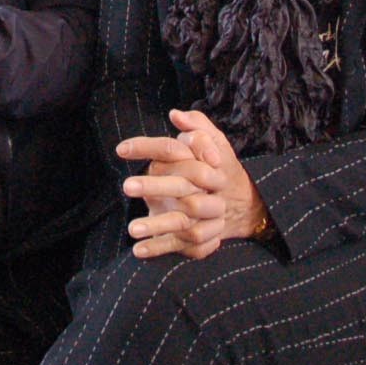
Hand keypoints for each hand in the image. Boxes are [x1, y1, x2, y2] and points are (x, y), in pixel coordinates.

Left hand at [114, 109, 267, 259]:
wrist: (244, 203)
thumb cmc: (218, 167)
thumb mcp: (214, 141)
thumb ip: (196, 125)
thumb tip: (176, 114)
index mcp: (207, 163)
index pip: (176, 151)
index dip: (148, 147)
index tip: (121, 149)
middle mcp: (211, 190)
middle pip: (183, 188)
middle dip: (153, 187)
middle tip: (126, 186)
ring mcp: (210, 216)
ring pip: (184, 221)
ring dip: (156, 225)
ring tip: (131, 229)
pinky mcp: (206, 237)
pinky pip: (183, 246)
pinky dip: (160, 248)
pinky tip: (138, 250)